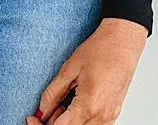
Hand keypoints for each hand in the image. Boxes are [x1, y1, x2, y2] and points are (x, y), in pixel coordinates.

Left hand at [29, 17, 147, 124]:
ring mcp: (110, 116)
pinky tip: (74, 106)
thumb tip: (41, 112)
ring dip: (68, 123)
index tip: (32, 118)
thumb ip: (52, 94)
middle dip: (54, 124)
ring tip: (62, 105)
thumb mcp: (69, 69)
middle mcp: (101, 116)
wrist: (124, 40)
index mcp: (89, 105)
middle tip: (48, 108)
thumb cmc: (102, 48)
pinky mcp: (113, 113)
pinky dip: (80, 121)